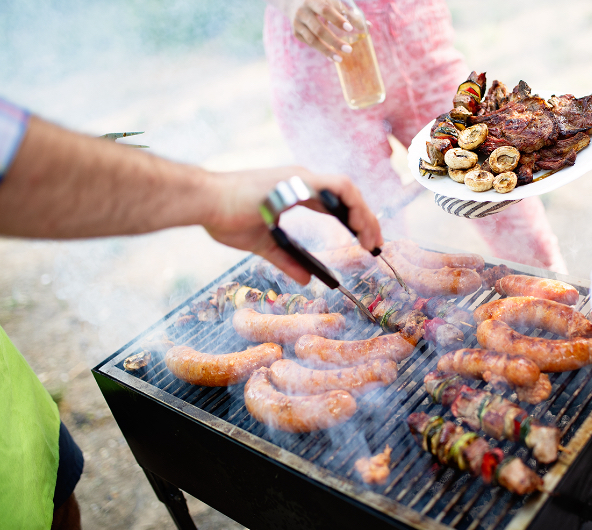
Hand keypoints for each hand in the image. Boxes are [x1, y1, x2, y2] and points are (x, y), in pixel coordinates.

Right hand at [204, 166, 382, 283]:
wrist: (204, 201)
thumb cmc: (224, 216)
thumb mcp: (262, 244)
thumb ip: (285, 259)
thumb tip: (306, 280)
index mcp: (293, 190)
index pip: (333, 204)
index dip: (352, 220)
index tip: (364, 241)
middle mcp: (301, 179)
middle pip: (346, 196)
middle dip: (365, 219)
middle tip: (376, 245)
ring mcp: (301, 177)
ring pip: (348, 189)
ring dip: (364, 214)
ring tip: (372, 240)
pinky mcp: (299, 180)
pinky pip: (339, 188)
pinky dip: (354, 205)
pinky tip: (359, 227)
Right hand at [268, 0, 355, 62]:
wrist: (293, 1)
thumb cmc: (320, 2)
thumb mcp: (331, 3)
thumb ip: (349, 14)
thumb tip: (368, 27)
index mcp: (313, 0)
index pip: (325, 10)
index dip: (337, 19)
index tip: (350, 29)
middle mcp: (303, 11)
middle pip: (318, 29)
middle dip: (334, 41)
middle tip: (349, 50)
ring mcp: (297, 23)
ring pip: (312, 40)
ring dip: (327, 51)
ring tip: (340, 59)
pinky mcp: (296, 32)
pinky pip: (309, 44)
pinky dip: (321, 51)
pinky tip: (331, 57)